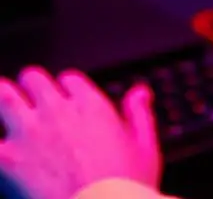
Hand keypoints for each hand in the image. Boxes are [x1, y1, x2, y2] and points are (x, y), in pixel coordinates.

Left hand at [0, 68, 160, 198]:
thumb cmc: (123, 187)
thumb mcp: (145, 148)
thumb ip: (140, 114)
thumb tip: (140, 93)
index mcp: (91, 106)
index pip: (69, 79)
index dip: (65, 88)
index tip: (64, 99)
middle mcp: (57, 111)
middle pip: (33, 79)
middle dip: (30, 86)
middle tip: (27, 99)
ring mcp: (27, 132)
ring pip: (3, 94)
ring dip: (3, 97)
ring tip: (2, 105)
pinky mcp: (4, 157)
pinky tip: (1, 154)